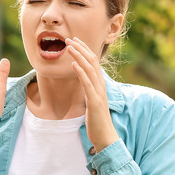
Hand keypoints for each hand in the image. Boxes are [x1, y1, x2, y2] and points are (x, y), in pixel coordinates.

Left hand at [66, 37, 119, 152]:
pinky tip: (73, 64)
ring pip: (90, 69)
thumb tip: (82, 82)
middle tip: (69, 38)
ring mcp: (99, 93)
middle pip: (92, 61)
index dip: (84, 50)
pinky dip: (81, 72)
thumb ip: (88, 90)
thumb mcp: (91, 101)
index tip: (75, 41)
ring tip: (69, 46)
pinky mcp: (95, 102)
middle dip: (80, 48)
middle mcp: (101, 85)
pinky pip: (87, 84)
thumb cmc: (97, 120)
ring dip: (79, 56)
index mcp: (100, 85)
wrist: (105, 136)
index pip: (93, 62)